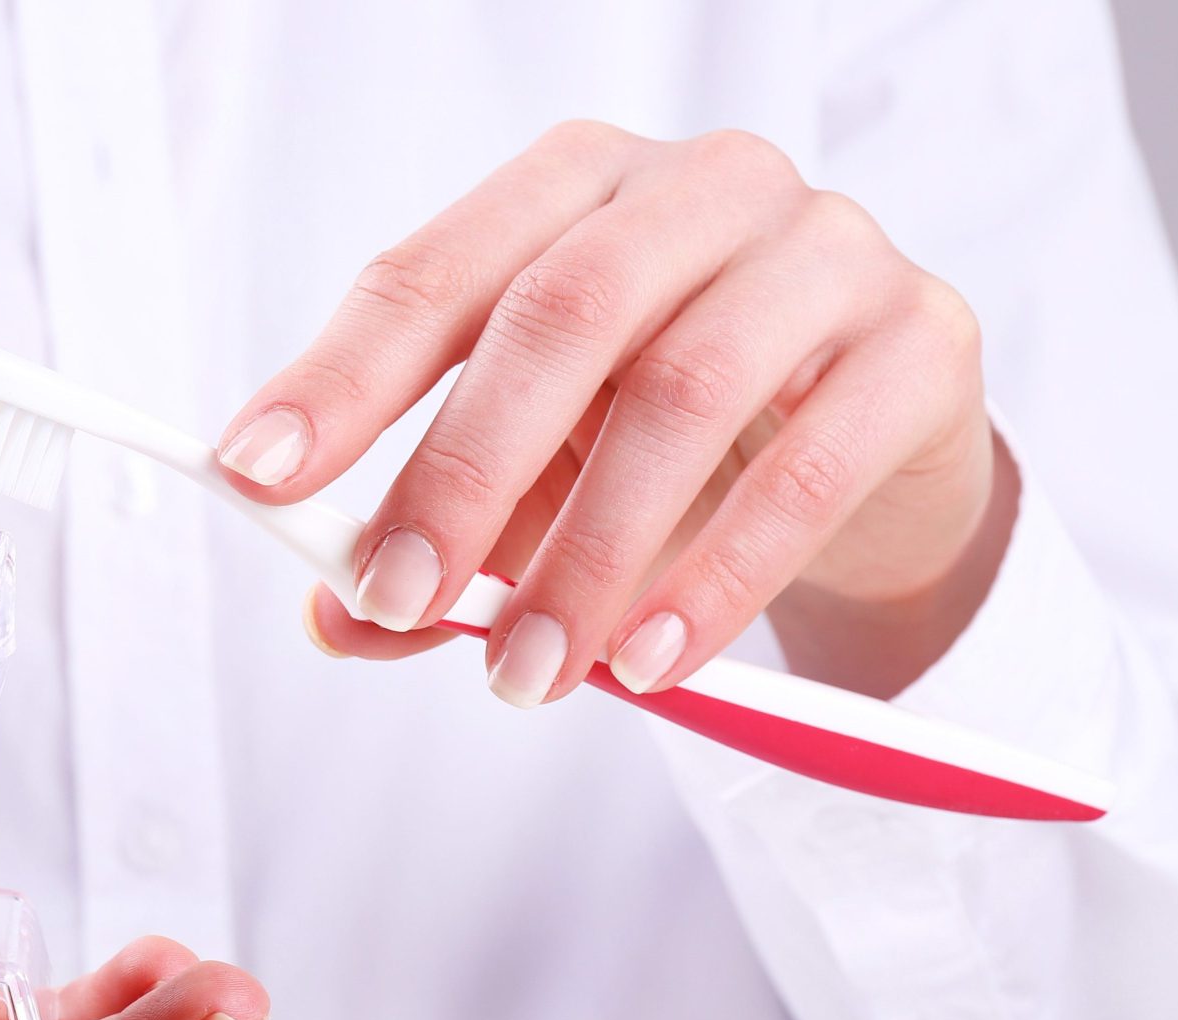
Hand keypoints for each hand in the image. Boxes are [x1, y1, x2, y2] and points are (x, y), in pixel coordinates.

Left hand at [217, 122, 1016, 701]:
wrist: (877, 457)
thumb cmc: (676, 440)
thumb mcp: (541, 480)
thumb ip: (442, 539)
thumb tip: (334, 615)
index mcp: (576, 190)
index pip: (437, 270)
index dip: (342, 376)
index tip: (254, 475)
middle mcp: (699, 189)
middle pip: (562, 312)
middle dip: (463, 470)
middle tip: (398, 598)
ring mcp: (826, 250)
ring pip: (684, 389)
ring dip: (590, 552)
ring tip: (529, 672)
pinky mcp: (923, 341)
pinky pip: (810, 467)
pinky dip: (716, 578)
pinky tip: (651, 663)